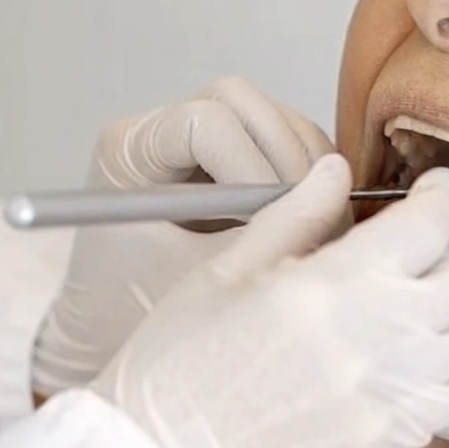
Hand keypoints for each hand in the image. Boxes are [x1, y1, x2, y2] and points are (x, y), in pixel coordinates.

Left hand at [32, 77, 334, 394]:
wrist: (113, 344)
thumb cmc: (135, 317)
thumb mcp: (204, 279)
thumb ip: (268, 232)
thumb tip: (334, 187)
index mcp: (129, 150)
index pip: (206, 122)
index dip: (252, 164)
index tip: (271, 220)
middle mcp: (160, 131)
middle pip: (242, 103)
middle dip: (288, 158)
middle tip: (309, 217)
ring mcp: (197, 141)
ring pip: (271, 118)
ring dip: (305, 167)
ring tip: (312, 227)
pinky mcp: (230, 158)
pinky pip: (284, 143)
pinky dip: (307, 178)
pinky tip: (308, 223)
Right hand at [90, 155, 448, 447]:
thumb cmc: (179, 365)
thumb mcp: (226, 270)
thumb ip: (296, 214)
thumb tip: (336, 170)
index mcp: (332, 286)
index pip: (429, 223)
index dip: (443, 194)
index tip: (437, 187)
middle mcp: (377, 340)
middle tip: (431, 233)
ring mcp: (393, 396)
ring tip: (429, 288)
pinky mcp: (394, 439)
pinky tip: (429, 348)